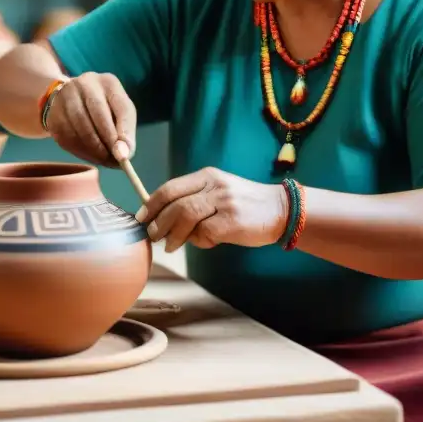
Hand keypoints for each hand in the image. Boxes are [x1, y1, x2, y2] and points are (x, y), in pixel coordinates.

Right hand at [44, 72, 135, 167]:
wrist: (68, 99)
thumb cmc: (103, 108)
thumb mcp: (119, 113)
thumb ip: (125, 132)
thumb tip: (124, 156)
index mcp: (109, 83)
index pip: (122, 107)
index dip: (124, 132)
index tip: (125, 155)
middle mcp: (86, 83)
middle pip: (98, 115)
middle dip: (107, 142)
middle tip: (113, 161)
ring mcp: (65, 96)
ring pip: (80, 128)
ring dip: (94, 150)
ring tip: (103, 160)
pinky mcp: (53, 112)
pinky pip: (67, 137)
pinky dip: (80, 151)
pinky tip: (89, 155)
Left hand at [135, 168, 288, 252]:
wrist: (281, 209)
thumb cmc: (245, 204)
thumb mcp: (219, 191)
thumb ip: (194, 200)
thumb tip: (163, 220)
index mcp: (207, 176)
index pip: (170, 188)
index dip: (152, 204)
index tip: (141, 217)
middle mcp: (214, 185)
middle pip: (174, 203)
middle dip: (158, 222)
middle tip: (152, 235)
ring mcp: (224, 202)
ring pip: (185, 216)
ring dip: (172, 234)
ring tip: (169, 245)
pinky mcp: (232, 221)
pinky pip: (205, 233)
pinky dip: (199, 241)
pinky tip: (205, 242)